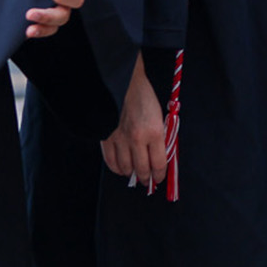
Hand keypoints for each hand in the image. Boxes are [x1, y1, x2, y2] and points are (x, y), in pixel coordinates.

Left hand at [26, 0, 84, 39]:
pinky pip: (43, 29)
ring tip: (28, 29)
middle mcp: (64, 0)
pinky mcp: (39, 13)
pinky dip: (37, 31)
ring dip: (42, 27)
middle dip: (49, 15)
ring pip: (54, 24)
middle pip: (64, 15)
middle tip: (30, 12)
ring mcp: (51, 8)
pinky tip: (25, 31)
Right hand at [100, 55, 168, 190]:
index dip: (160, 174)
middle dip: (146, 178)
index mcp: (154, 132)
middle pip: (142, 169)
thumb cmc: (144, 98)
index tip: (159, 178)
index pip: (159, 163)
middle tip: (147, 180)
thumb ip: (160, 137)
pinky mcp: (107, 139)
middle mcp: (137, 139)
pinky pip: (110, 162)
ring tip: (135, 174)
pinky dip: (117, 169)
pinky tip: (122, 168)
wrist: (123, 85)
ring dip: (131, 174)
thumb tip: (160, 156)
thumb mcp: (160, 117)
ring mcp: (120, 140)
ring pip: (125, 169)